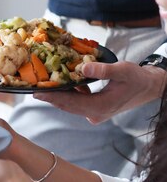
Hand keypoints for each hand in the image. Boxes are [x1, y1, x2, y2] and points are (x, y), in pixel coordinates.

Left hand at [33, 60, 166, 123]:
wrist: (150, 87)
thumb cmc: (138, 78)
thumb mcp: (123, 70)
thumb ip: (103, 70)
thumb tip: (83, 68)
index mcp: (101, 107)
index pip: (71, 103)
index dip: (52, 97)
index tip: (35, 92)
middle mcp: (96, 113)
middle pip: (67, 105)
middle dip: (50, 96)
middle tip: (31, 88)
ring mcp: (95, 113)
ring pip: (71, 104)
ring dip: (58, 94)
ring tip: (41, 84)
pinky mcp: (96, 108)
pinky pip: (78, 101)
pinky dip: (69, 92)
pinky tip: (61, 82)